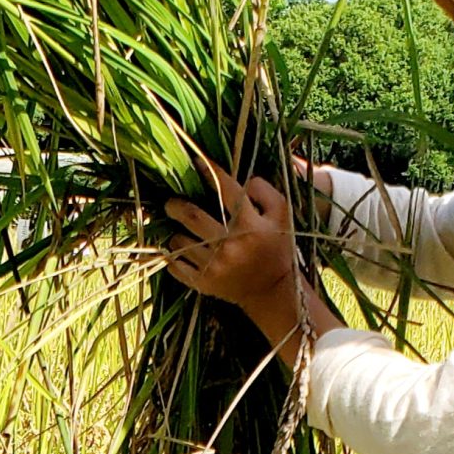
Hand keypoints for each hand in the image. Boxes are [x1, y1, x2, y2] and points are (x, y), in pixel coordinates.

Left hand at [164, 164, 298, 311]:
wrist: (271, 291)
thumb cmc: (276, 248)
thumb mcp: (282, 217)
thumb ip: (266, 192)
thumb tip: (244, 180)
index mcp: (249, 224)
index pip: (225, 190)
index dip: (209, 172)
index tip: (196, 161)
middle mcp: (229, 244)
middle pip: (191, 216)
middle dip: (175, 206)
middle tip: (170, 203)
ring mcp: (214, 265)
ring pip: (180, 241)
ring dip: (177, 234)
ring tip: (182, 232)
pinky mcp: (203, 283)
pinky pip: (175, 265)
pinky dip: (172, 257)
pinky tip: (179, 252)